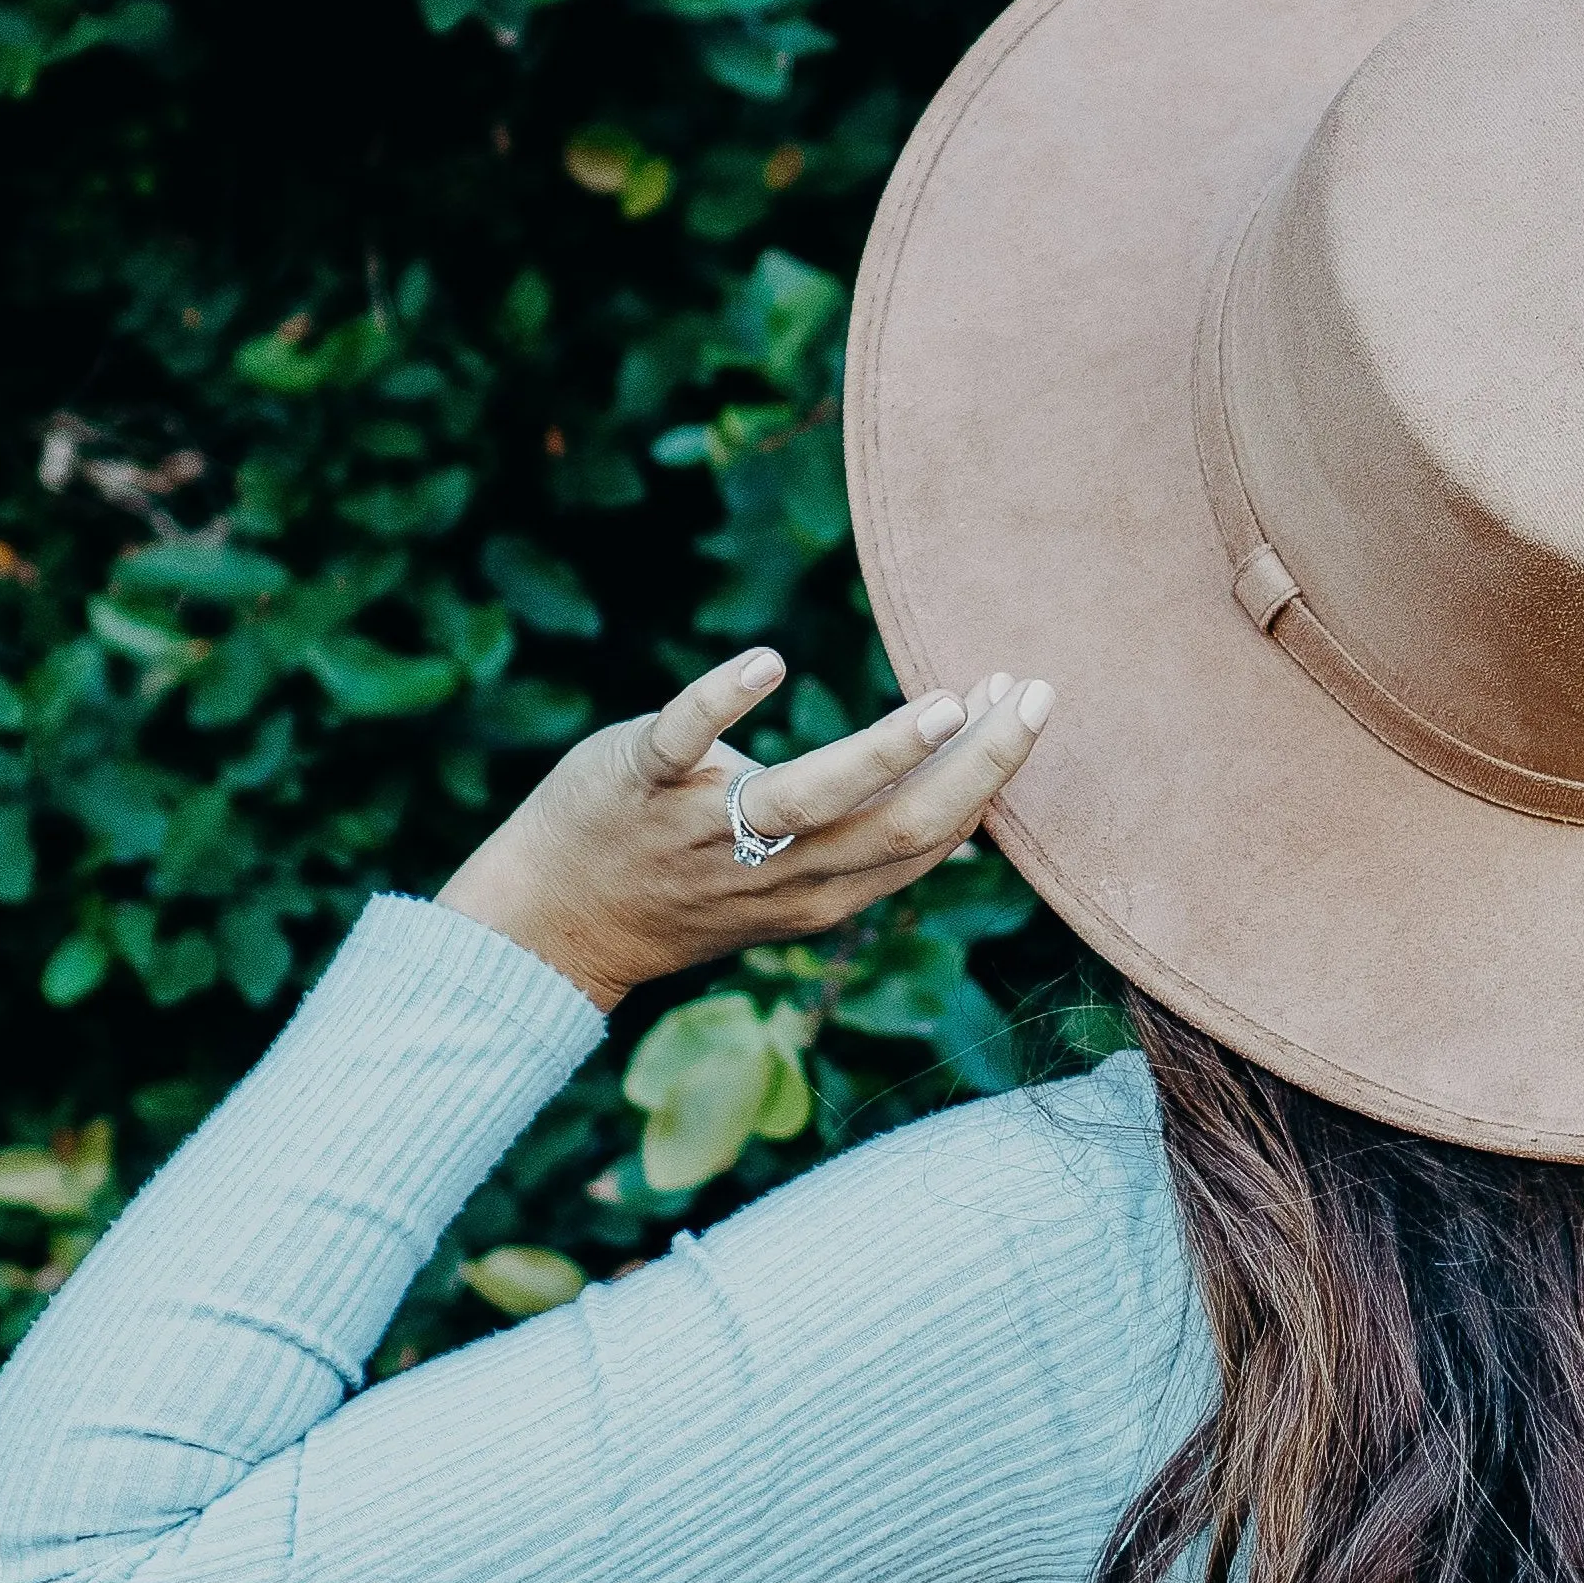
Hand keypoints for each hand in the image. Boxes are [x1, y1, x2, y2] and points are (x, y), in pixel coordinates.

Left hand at [437, 649, 1052, 1012]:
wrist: (556, 919)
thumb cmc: (689, 876)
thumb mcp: (791, 871)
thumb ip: (864, 825)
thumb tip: (960, 746)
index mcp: (825, 891)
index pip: (928, 839)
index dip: (986, 776)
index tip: (1024, 705)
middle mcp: (775, 872)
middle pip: (895, 826)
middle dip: (974, 763)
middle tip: (1026, 693)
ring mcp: (705, 831)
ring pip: (807, 800)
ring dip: (880, 750)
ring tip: (942, 701)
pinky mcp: (640, 784)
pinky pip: (683, 744)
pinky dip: (722, 703)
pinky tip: (766, 664)